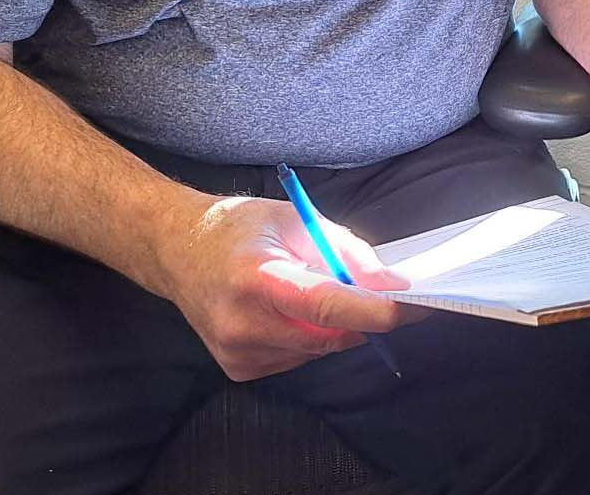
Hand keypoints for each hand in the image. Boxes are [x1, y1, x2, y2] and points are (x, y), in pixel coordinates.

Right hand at [153, 194, 420, 380]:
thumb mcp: (295, 220)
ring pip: (320, 349)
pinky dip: (310, 336)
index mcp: (254, 277)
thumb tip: (391, 284)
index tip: (413, 306)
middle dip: (363, 314)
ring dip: (333, 324)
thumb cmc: (237, 228)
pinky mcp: (240, 370)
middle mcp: (242, 323)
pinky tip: (286, 312)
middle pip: (330, 333)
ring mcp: (238, 352)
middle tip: (381, 289)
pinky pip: (301, 358)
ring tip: (307, 288)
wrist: (176, 251)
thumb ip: (345, 251)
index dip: (374, 310)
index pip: (325, 305)